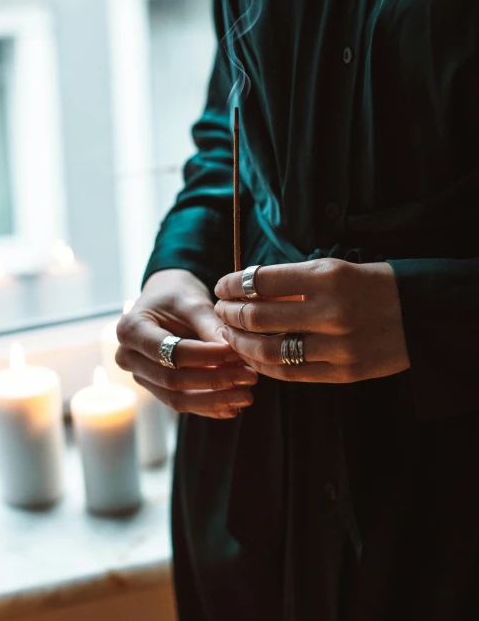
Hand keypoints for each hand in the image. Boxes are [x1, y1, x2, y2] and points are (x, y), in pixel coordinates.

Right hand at [116, 269, 256, 418]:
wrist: (164, 299)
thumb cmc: (176, 295)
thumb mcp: (193, 302)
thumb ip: (211, 327)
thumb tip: (237, 352)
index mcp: (130, 329)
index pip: (173, 351)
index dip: (208, 356)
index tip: (237, 353)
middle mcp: (128, 356)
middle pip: (173, 379)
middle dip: (215, 380)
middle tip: (249, 376)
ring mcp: (139, 375)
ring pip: (177, 398)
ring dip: (214, 400)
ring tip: (246, 396)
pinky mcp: (154, 387)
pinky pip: (180, 403)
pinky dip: (207, 407)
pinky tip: (233, 408)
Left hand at [214, 259, 409, 382]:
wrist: (420, 314)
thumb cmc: (370, 285)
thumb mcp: (333, 269)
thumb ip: (291, 280)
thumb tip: (245, 289)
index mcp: (328, 277)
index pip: (261, 281)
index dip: (233, 284)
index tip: (222, 285)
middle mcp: (331, 312)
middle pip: (258, 316)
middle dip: (230, 313)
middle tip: (220, 310)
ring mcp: (338, 346)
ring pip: (269, 351)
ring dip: (241, 343)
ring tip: (230, 335)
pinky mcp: (344, 372)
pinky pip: (291, 374)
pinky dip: (265, 366)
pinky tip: (254, 357)